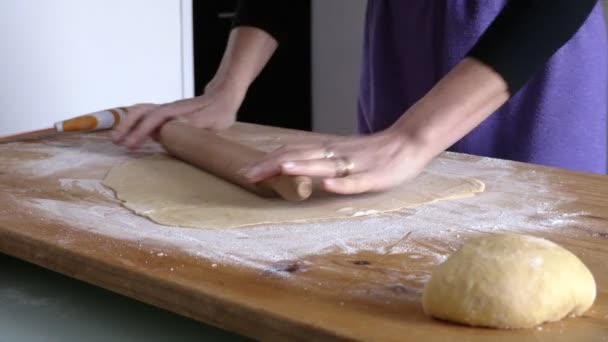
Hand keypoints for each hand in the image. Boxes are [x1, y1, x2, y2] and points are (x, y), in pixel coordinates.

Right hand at [112, 81, 245, 148]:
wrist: (223, 97)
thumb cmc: (219, 109)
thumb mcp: (212, 118)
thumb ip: (195, 122)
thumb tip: (176, 126)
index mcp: (176, 111)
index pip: (153, 119)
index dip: (141, 132)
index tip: (130, 145)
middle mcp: (168, 109)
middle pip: (140, 112)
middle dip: (126, 126)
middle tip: (116, 142)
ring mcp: (167, 111)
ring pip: (141, 114)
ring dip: (128, 125)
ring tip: (118, 140)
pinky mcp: (168, 116)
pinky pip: (147, 118)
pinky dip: (136, 125)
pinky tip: (132, 136)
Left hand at [243, 130, 431, 194]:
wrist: (410, 142)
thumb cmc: (375, 151)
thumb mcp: (342, 153)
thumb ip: (319, 158)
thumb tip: (291, 162)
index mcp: (329, 149)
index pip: (294, 151)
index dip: (269, 161)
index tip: (246, 171)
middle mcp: (338, 154)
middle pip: (302, 156)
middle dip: (274, 165)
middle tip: (249, 175)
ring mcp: (356, 165)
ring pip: (326, 165)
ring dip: (303, 167)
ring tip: (281, 169)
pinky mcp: (375, 176)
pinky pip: (356, 181)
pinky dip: (341, 183)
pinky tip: (327, 185)